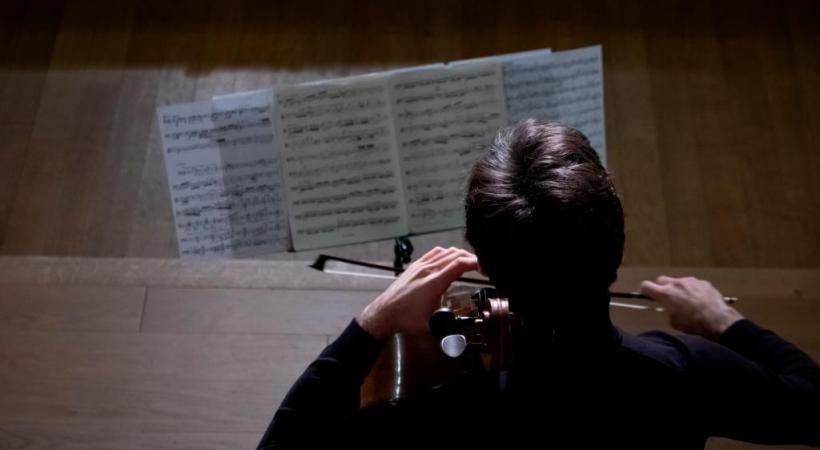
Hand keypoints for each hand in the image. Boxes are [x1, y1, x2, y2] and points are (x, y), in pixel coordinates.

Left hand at [357, 247, 478, 339]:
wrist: (384, 313)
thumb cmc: (406, 320)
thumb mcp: (431, 325)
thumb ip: (448, 327)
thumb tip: (462, 338)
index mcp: (434, 282)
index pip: (459, 264)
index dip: (475, 263)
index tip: (484, 268)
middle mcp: (428, 270)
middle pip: (454, 254)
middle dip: (470, 258)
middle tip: (480, 267)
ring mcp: (420, 266)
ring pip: (444, 251)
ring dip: (458, 254)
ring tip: (467, 263)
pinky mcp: (414, 266)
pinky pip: (434, 253)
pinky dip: (446, 253)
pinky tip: (449, 260)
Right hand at [640, 276, 742, 339]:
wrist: (718, 320)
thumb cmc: (693, 324)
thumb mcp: (674, 322)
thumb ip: (668, 310)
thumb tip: (669, 308)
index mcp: (665, 294)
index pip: (646, 285)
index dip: (646, 291)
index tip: (651, 296)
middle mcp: (676, 284)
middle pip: (661, 280)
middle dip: (663, 288)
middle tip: (669, 298)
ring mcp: (690, 281)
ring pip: (679, 282)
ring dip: (679, 289)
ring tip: (689, 300)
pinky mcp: (703, 282)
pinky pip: (693, 284)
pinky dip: (693, 290)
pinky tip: (700, 300)